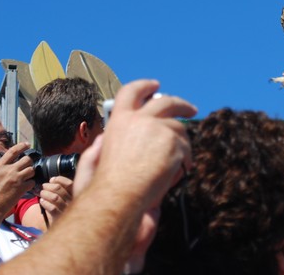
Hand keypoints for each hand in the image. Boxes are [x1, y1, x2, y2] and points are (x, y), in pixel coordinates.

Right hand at [0, 143, 35, 216]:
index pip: (13, 151)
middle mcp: (8, 170)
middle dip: (29, 163)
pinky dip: (30, 184)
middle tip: (27, 167)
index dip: (21, 146)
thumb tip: (5, 161)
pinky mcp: (21, 187)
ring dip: (30, 173)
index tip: (27, 145)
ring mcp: (16, 179)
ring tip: (26, 178)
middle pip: (27, 159)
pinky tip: (25, 187)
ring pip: (31, 170)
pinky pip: (32, 182)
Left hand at [36, 176, 73, 223]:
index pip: (69, 184)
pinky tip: (42, 201)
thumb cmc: (64, 210)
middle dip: (48, 186)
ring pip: (54, 197)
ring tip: (41, 193)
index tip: (52, 180)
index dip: (59, 180)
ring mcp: (66, 210)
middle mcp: (73, 202)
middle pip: (59, 189)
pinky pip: (52, 208)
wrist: (64, 228)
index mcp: (75, 195)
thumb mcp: (67, 199)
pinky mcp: (59, 218)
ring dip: (45, 194)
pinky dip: (45, 203)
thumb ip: (62, 189)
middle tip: (43, 187)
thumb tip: (52, 180)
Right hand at [90, 80, 195, 206]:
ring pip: (179, 128)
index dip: (144, 86)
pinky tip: (181, 170)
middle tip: (190, 109)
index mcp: (120, 120)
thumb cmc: (105, 186)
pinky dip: (186, 159)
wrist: (120, 198)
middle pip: (166, 101)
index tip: (155, 85)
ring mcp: (158, 128)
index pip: (131, 92)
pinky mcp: (173, 141)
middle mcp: (140, 119)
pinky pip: (186, 147)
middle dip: (180, 104)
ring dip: (183, 142)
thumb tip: (103, 138)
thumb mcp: (93, 158)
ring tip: (182, 160)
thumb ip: (99, 146)